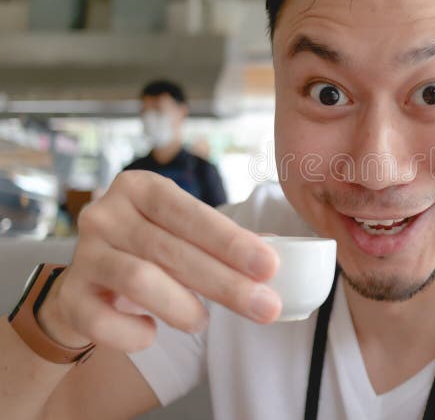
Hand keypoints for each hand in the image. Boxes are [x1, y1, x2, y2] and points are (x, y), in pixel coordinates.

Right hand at [37, 170, 280, 352]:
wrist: (92, 282)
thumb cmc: (153, 250)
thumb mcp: (184, 234)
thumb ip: (224, 241)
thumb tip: (277, 255)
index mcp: (140, 188)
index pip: (190, 211)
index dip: (230, 240)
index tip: (269, 266)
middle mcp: (106, 213)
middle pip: (171, 250)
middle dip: (225, 283)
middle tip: (265, 307)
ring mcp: (84, 253)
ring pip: (139, 279)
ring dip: (182, 306)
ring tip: (203, 321)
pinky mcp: (69, 294)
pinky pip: (102, 320)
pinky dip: (133, 334)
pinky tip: (151, 333)